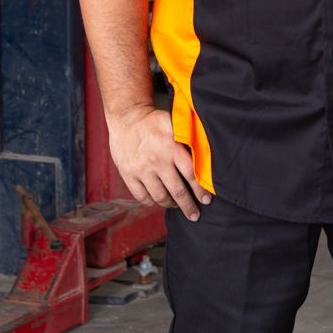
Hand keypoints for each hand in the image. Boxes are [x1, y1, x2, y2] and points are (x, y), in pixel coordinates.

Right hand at [108, 106, 209, 221]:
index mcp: (172, 148)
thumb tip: (206, 155)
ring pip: (160, 196)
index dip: (200, 191)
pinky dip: (151, 202)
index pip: (191, 175)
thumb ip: (188, 140)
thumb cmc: (154, 121)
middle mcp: (157, 161)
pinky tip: (157, 201)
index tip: (206, 200)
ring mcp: (142, 170)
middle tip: (194, 215)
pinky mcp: (128, 174)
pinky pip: (142, 196)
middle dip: (188, 206)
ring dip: (171, 204)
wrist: (126, 117)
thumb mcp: (174, 125)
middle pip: (177, 191)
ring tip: (176, 205)